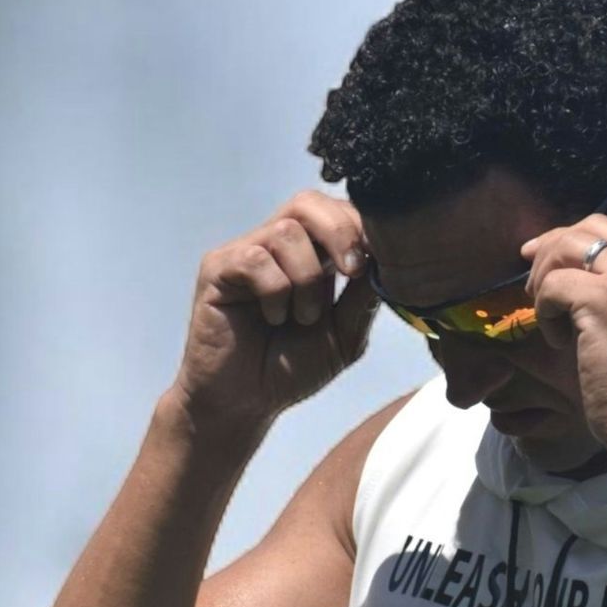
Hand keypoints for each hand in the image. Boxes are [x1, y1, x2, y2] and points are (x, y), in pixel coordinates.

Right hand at [172, 189, 379, 425]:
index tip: (377, 262)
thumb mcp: (344, 335)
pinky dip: (275, 292)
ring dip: (307, 280)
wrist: (246, 403)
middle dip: (340, 232)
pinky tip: (272, 318)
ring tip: (301, 318)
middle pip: (309, 203)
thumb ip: (363, 297)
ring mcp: (245, 252)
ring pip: (286, 232)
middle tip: (352, 271)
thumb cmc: (291, 368)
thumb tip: (388, 259)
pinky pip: (255, 259)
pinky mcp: (217, 268)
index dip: (361, 227)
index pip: (337, 212)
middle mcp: (277, 246)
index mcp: (311, 255)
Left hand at [519, 214, 606, 454]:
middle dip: (551, 249)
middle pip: (588, 227)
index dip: (570, 239)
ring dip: (545, 281)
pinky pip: (553, 287)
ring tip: (551, 321)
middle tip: (531, 284)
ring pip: (566, 249)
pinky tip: (560, 343)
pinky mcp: (604, 301)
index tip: (541, 259)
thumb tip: (572, 270)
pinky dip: (546, 314)